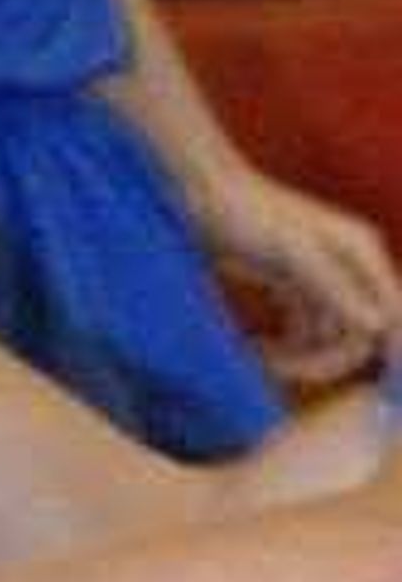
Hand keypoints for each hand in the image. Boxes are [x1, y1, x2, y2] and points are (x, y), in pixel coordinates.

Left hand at [196, 161, 400, 390]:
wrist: (199, 189)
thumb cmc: (243, 210)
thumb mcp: (289, 249)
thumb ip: (333, 286)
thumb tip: (375, 326)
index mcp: (359, 253)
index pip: (393, 316)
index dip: (394, 353)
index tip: (382, 393)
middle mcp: (348, 267)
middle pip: (358, 336)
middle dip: (325, 359)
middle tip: (279, 369)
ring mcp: (320, 279)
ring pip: (328, 339)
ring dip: (299, 357)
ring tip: (259, 357)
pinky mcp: (292, 287)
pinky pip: (302, 332)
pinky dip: (284, 347)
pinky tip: (256, 349)